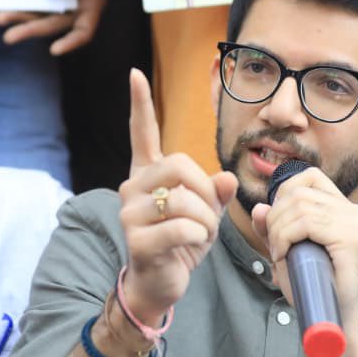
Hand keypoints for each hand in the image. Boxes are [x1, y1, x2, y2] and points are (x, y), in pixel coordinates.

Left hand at [0, 0, 109, 54]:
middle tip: (9, 37)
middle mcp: (74, 8)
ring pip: (38, 15)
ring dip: (19, 18)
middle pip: (52, 25)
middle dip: (31, 30)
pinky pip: (31, 2)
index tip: (54, 50)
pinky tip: (2, 5)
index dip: (70, 43)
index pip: (83, 31)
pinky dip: (18, 4)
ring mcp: (57, 1)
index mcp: (91, 4)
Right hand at [117, 69, 237, 323]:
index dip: (140, 104)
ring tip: (200, 235)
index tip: (134, 74)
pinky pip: (182, 227)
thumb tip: (227, 178)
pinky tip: (190, 248)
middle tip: (209, 216)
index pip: (142, 133)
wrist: (160, 283)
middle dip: (206, 192)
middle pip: (180, 164)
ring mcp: (130, 212)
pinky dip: (198, 237)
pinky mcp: (137, 238)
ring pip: (184, 198)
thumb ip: (216, 192)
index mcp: (147, 175)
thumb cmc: (181, 243)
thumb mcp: (206, 213)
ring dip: (206, 220)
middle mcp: (132, 188)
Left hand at [250, 168, 357, 356]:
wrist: (331, 318)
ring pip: (299, 207)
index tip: (275, 221)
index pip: (309, 177)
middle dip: (275, 218)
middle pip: (298, 192)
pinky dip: (285, 237)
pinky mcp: (350, 237)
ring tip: (279, 253)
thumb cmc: (311, 285)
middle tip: (274, 246)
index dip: (284, 192)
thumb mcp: (286, 249)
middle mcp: (353, 210)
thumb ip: (272, 228)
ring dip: (278, 231)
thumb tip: (259, 208)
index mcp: (344, 208)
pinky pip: (305, 223)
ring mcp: (354, 222)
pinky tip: (283, 254)